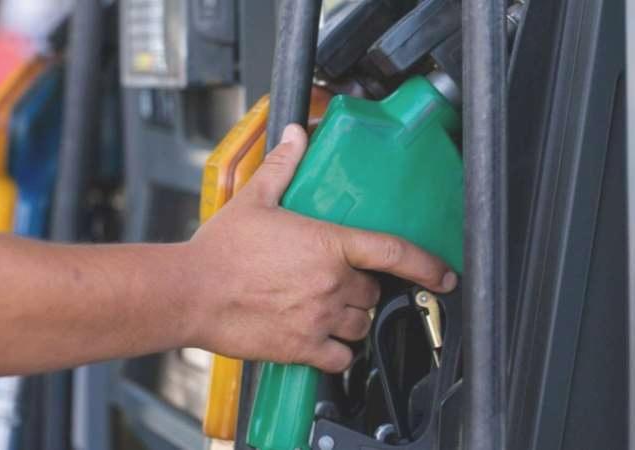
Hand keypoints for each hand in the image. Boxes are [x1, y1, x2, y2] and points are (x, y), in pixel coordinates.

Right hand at [187, 124, 457, 372]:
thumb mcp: (254, 199)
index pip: (393, 252)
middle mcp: (331, 284)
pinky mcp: (302, 347)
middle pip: (374, 291)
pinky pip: (340, 357)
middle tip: (338, 281)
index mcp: (327, 245)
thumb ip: (283, 166)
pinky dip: (339, 351)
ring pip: (362, 323)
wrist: (190, 293)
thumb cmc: (220, 250)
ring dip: (354, 316)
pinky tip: (323, 339)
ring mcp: (319, 318)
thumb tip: (296, 135)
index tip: (444, 275)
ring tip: (330, 307)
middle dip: (363, 287)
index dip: (427, 265)